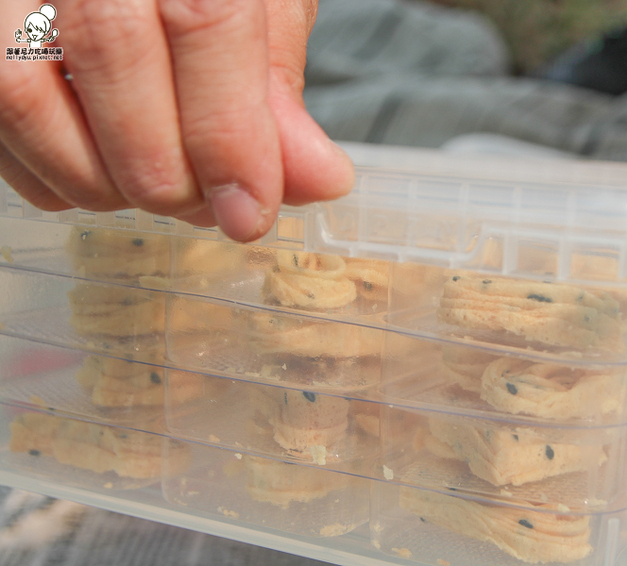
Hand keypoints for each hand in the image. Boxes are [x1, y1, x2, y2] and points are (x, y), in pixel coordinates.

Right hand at [0, 0, 353, 241]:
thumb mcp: (259, 5)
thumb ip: (277, 85)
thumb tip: (317, 179)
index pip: (202, 18)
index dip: (227, 132)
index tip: (250, 211)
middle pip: (111, 56)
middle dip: (168, 169)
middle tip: (208, 203)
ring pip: (26, 96)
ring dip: (104, 182)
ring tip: (158, 184)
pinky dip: (54, 175)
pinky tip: (103, 165)